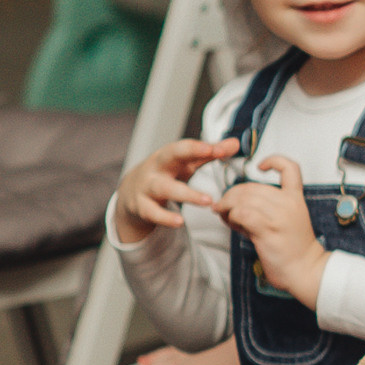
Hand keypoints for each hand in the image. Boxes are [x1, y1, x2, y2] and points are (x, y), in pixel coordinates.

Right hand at [114, 136, 235, 245]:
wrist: (129, 193)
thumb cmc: (164, 174)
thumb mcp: (185, 163)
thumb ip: (210, 154)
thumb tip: (235, 143)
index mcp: (168, 156)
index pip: (184, 146)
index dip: (200, 146)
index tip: (219, 147)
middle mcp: (156, 168)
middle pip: (170, 156)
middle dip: (190, 152)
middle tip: (212, 153)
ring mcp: (147, 187)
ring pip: (165, 188)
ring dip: (187, 194)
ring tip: (208, 201)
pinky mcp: (142, 207)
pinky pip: (153, 213)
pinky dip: (165, 217)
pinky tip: (180, 222)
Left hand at [216, 155, 327, 307]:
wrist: (305, 269)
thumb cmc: (294, 248)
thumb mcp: (288, 220)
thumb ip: (266, 208)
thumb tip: (236, 204)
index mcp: (296, 198)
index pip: (290, 168)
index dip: (274, 160)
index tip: (260, 166)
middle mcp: (288, 203)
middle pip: (252, 186)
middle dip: (231, 193)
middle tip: (222, 204)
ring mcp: (279, 216)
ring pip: (243, 198)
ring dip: (227, 205)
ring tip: (223, 214)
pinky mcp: (268, 230)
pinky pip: (242, 213)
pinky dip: (230, 216)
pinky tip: (229, 221)